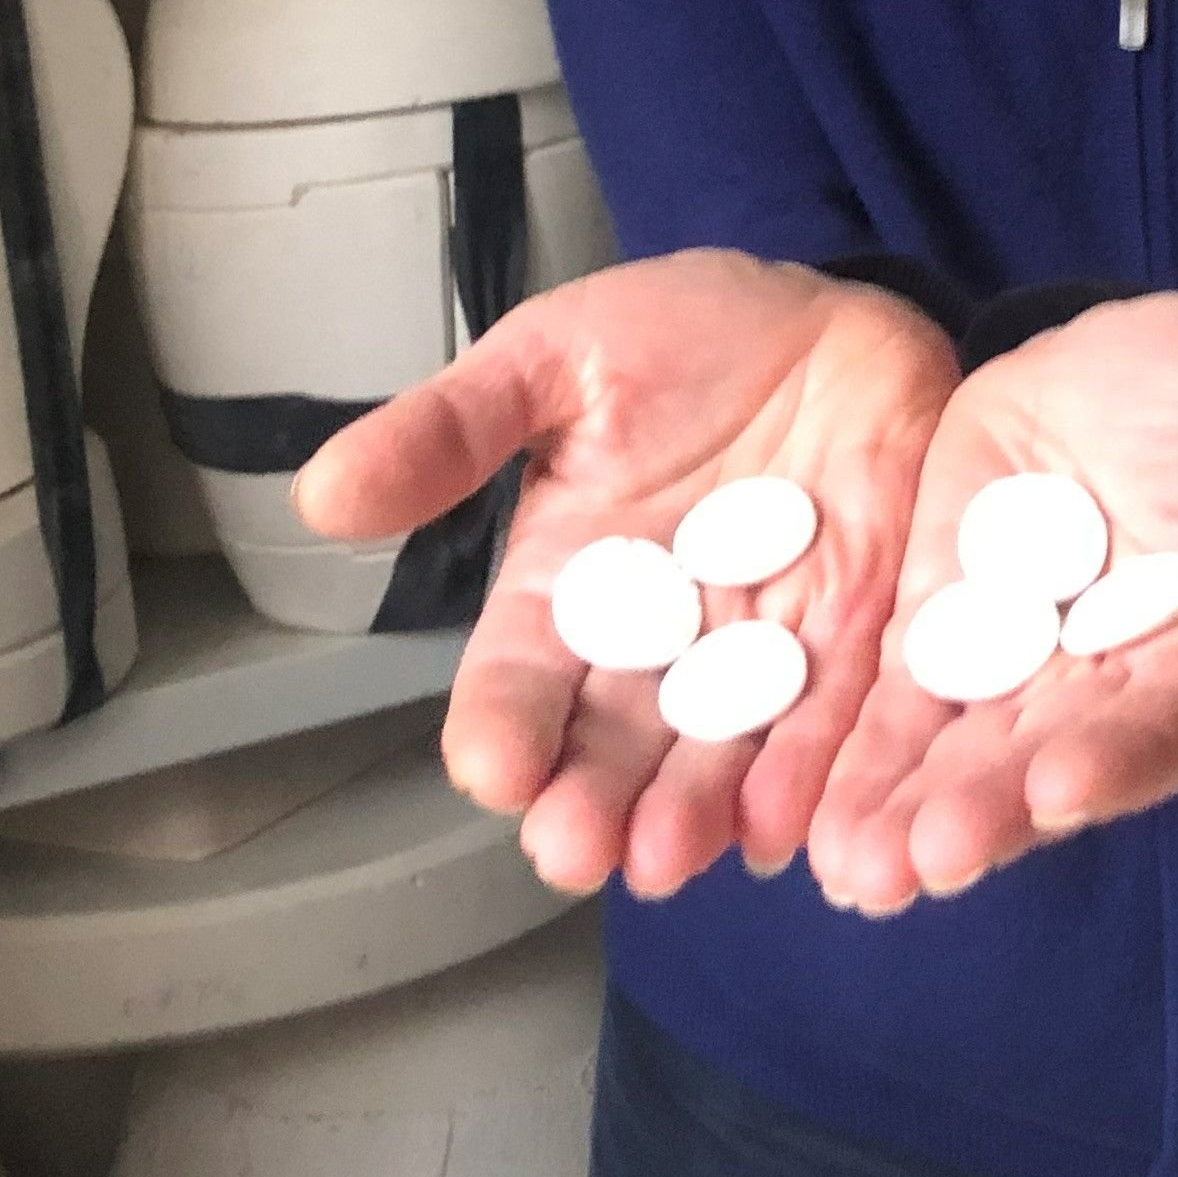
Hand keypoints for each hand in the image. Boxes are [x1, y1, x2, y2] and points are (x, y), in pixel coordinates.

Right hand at [294, 248, 956, 900]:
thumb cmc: (686, 337)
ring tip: (666, 858)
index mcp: (567, 589)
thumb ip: (455, 427)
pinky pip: (830, 721)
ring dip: (689, 814)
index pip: (517, 679)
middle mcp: (656, 645)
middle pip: (610, 747)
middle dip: (589, 803)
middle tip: (575, 850)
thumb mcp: (557, 358)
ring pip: (714, 757)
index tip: (490, 766)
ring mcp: (758, 652)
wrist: (838, 318)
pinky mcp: (857, 641)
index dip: (500, 726)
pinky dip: (807, 776)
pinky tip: (783, 826)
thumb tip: (320, 492)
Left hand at [807, 293, 1177, 916]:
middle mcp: (1123, 692)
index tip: (1067, 785)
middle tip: (929, 856)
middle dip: (993, 811)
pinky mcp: (942, 642)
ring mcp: (1027, 675)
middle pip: (1061, 760)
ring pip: (970, 757)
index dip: (1128, 754)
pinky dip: (859, 765)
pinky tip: (812, 827)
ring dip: (912, 817)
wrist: (1119, 362)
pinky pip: (898, 713)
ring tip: (857, 870)